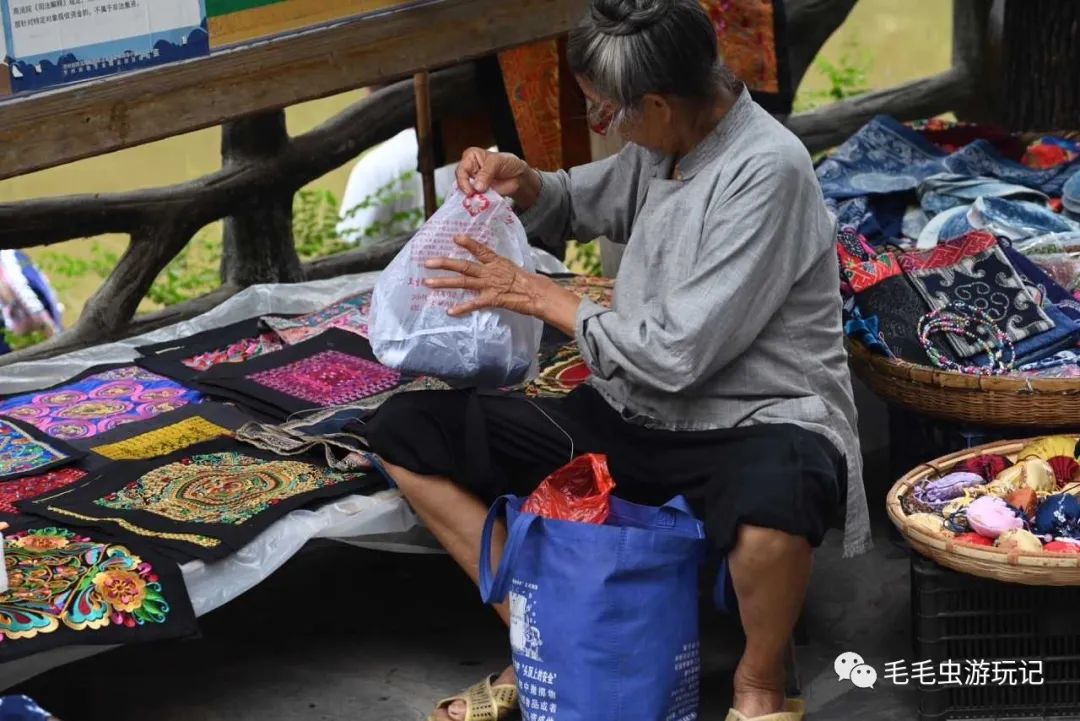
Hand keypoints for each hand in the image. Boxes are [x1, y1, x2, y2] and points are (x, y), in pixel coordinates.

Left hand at [423, 236, 580, 334]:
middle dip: (444, 263)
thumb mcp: (511, 268)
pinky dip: (462, 308)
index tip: (454, 237)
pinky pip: (474, 304)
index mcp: (496, 262)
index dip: (467, 243)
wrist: (538, 294)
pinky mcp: (493, 299)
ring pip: (463, 282)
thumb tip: (487, 266)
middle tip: (427, 262)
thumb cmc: (527, 283)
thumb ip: (497, 267)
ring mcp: (490, 285)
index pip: (480, 249)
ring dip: (445, 282)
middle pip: (464, 265)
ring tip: (428, 282)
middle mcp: (490, 271)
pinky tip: (450, 311)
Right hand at [456, 148, 541, 209]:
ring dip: (472, 198)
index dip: (463, 180)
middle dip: (467, 191)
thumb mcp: (497, 162)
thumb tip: (477, 187)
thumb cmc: (508, 163)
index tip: (471, 191)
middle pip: (460, 182)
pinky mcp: (478, 194)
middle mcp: (469, 170)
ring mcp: (472, 183)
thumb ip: (486, 173)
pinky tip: (481, 205)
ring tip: (478, 202)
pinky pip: (473, 200)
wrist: (519, 177)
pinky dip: (477, 203)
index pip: (461, 169)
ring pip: (465, 193)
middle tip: (474, 197)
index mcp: (470, 157)